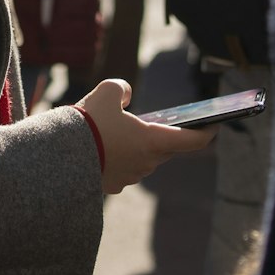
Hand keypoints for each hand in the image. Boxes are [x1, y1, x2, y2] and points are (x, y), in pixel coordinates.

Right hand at [78, 79, 214, 194]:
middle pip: (164, 149)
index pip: (192, 141)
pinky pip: (124, 169)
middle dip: (160, 136)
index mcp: (153, 141)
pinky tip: (103, 148)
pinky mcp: (114, 186)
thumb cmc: (89, 122)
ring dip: (137, 147)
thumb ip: (122, 89)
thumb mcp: (107, 91)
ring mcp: (131, 177)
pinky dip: (119, 158)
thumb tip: (127, 97)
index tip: (214, 127)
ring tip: (119, 132)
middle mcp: (147, 163)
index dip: (206, 133)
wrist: (61, 157)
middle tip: (151, 122)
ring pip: (143, 159)